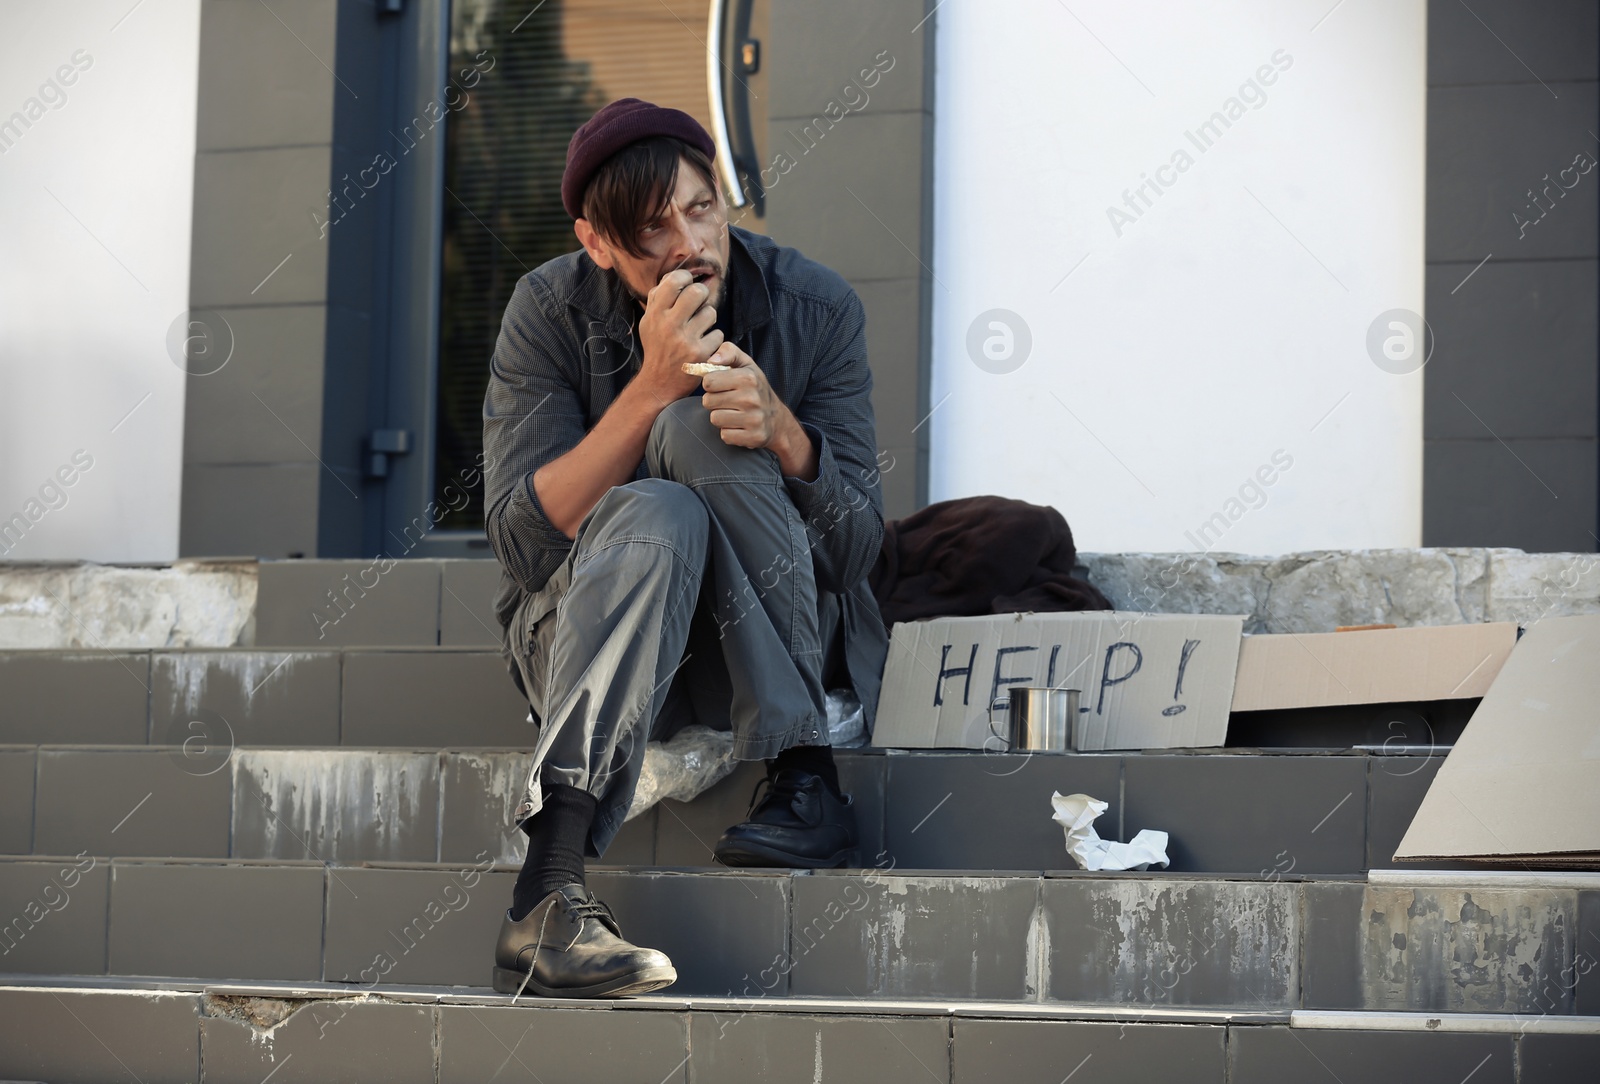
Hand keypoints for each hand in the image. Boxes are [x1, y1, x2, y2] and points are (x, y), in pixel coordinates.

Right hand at [637, 269, 720, 400]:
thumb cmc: (657, 347)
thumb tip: (677, 275)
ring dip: (708, 319)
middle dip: (702, 295)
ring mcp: (685, 340)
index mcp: (655, 314)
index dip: (686, 279)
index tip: (687, 286)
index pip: (675, 280)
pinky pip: (718, 334)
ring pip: (711, 313)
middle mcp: (669, 325)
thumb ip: (658, 297)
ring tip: (699, 329)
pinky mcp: (700, 354)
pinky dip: (714, 339)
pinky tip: (704, 346)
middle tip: (699, 304)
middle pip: (698, 292)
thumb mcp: (649, 321)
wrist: (659, 383)